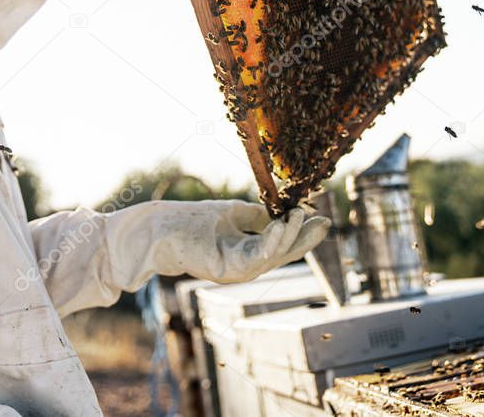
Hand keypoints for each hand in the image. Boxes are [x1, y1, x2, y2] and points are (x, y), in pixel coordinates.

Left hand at [165, 200, 330, 282]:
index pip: (282, 246)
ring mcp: (236, 271)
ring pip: (272, 257)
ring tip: (302, 216)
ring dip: (290, 237)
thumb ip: (257, 216)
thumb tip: (282, 211)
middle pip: (283, 254)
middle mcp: (245, 266)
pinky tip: (282, 225)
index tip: (322, 219)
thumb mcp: (233, 214)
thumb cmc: (192, 221)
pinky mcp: (226, 270)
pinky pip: (256, 257)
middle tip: (324, 222)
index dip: (303, 235)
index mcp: (247, 253)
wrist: (159, 230)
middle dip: (305, 239)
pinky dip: (271, 241)